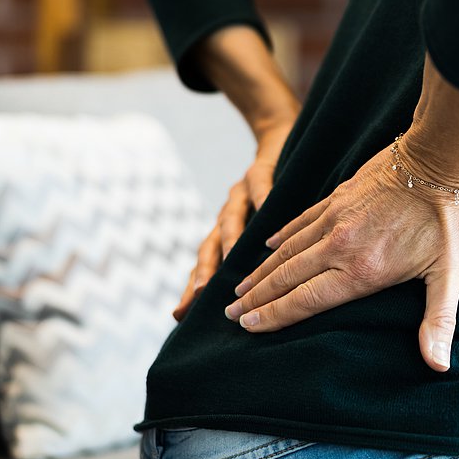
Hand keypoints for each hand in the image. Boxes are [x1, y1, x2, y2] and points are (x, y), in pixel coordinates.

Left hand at [171, 113, 294, 321]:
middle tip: (200, 294)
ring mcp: (239, 193)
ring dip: (231, 238)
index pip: (205, 266)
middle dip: (205, 270)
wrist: (279, 142)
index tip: (178, 316)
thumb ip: (257, 257)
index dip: (192, 289)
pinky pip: (260, 186)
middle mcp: (226, 216)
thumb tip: (258, 298)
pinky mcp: (258, 170)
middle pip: (209, 247)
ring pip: (231, 219)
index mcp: (225, 234)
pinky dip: (264, 197)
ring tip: (232, 257)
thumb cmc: (274, 194)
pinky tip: (269, 206)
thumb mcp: (262, 228)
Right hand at [221, 128, 458, 371]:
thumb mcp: (450, 273)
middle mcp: (339, 246)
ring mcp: (334, 219)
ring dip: (261, 272)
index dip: (274, 316)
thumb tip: (438, 366)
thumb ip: (439, 320)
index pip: (306, 301)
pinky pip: (299, 222)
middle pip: (286, 278)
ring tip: (238, 288)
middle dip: (256, 299)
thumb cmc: (448, 219)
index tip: (248, 327)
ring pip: (286, 251)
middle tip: (230, 315)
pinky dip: (280, 237)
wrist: (437, 157)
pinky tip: (266, 246)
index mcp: (362, 270)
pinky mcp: (336, 198)